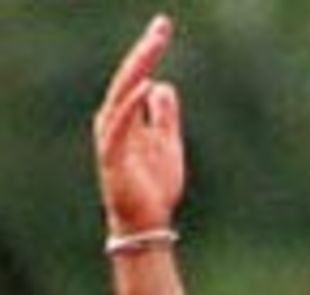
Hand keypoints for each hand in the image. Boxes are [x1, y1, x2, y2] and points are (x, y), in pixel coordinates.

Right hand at [94, 14, 185, 236]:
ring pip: (122, 94)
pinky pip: (120, 125)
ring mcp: (112, 137)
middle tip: (163, 25)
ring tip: (155, 45)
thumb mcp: (168, 145)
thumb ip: (164, 117)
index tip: (164, 27)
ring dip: (139, 68)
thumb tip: (163, 85)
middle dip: (146, 50)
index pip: (138, 75)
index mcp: (128, 117)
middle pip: (130, 77)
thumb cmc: (155, 187)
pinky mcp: (113, 156)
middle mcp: (115, 121)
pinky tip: (145, 85)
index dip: (150, 51)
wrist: (148, 223)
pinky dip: (130, 105)